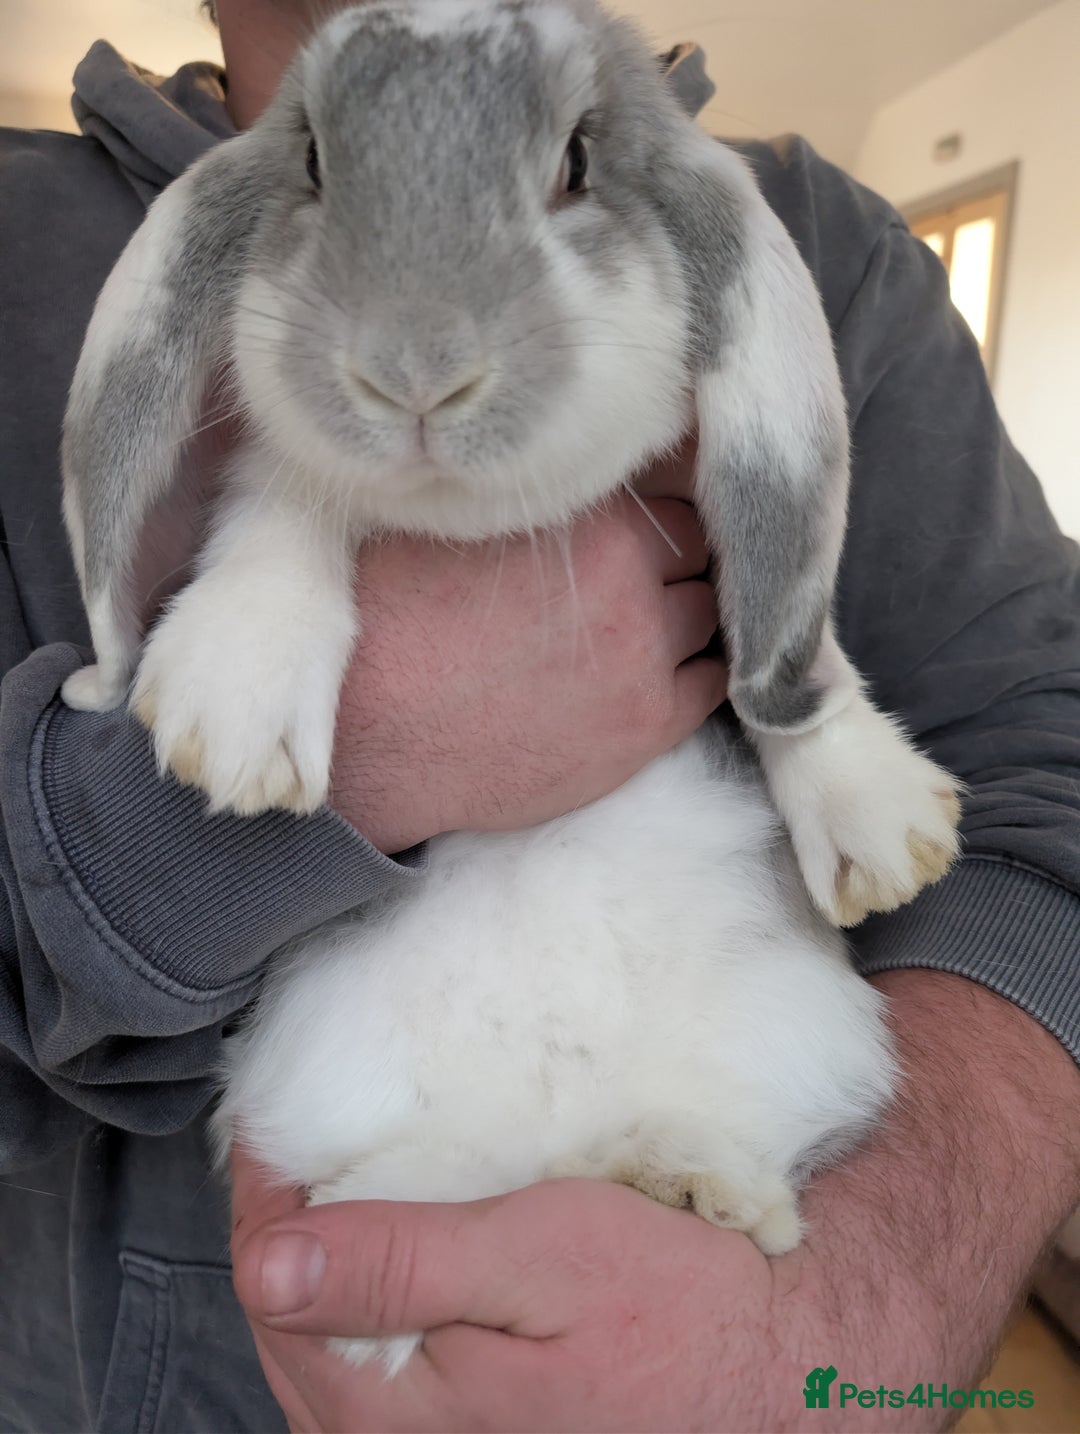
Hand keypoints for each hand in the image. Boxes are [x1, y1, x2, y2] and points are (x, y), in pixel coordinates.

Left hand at [230, 1151, 780, 1432]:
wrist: (770, 1369)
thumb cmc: (666, 1307)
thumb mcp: (535, 1261)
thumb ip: (399, 1267)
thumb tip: (267, 1265)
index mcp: (393, 1410)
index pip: (274, 1285)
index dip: (268, 1188)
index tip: (280, 1112)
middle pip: (289, 1319)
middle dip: (288, 1221)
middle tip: (308, 1133)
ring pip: (328, 1343)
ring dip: (328, 1257)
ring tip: (344, 1177)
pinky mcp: (470, 1429)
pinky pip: (377, 1363)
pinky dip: (370, 1294)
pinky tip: (398, 1245)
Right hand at [330, 440, 724, 851]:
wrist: (373, 729)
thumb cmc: (391, 620)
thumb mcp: (451, 520)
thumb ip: (528, 496)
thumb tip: (550, 477)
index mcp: (588, 516)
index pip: (669, 492)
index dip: (646, 511)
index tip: (628, 530)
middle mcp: (631, 578)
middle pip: (696, 552)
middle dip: (669, 561)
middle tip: (633, 580)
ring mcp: (645, 656)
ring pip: (705, 616)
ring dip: (681, 617)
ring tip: (639, 630)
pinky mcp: (646, 727)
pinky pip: (711, 686)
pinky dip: (694, 673)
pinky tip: (659, 674)